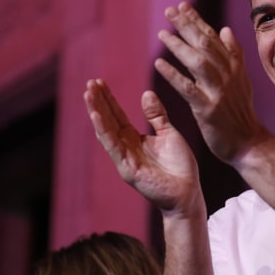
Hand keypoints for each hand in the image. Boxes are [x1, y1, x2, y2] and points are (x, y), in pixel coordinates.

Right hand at [84, 79, 204, 217]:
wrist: (187, 192)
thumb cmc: (180, 167)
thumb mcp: (168, 134)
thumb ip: (156, 116)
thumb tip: (146, 93)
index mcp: (135, 139)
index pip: (117, 115)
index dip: (108, 99)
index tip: (99, 82)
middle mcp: (126, 147)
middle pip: (108, 120)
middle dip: (98, 102)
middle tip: (89, 83)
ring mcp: (124, 158)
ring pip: (106, 131)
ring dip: (96, 112)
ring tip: (87, 94)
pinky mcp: (127, 169)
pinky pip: (113, 147)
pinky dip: (104, 131)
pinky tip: (96, 116)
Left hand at [155, 2, 267, 164]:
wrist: (248, 142)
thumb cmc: (240, 112)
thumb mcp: (242, 80)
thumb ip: (233, 54)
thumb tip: (225, 29)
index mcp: (235, 67)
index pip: (214, 38)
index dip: (197, 21)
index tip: (182, 6)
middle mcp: (229, 75)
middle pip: (205, 45)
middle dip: (187, 26)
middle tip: (169, 11)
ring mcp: (219, 92)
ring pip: (198, 62)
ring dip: (179, 46)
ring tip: (162, 33)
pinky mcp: (209, 109)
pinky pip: (188, 89)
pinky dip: (173, 75)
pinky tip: (159, 64)